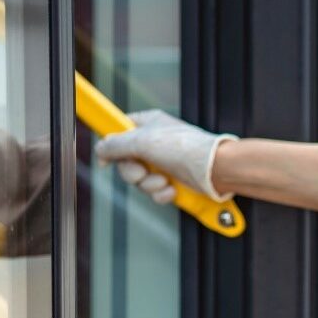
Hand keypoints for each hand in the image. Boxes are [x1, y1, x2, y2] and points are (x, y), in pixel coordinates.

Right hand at [94, 109, 236, 202]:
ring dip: (149, 185)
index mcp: (149, 124)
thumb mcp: (143, 142)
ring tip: (164, 181)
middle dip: (134, 172)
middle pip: (126, 161)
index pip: (120, 130)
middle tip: (143, 171)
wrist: (216, 171)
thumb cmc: (188, 149)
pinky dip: (162, 193)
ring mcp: (165, 162)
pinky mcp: (173, 179)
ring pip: (140, 179)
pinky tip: (172, 189)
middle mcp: (156, 142)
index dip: (112, 145)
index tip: (107, 159)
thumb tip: (101, 149)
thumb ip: (116, 145)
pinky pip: (155, 191)